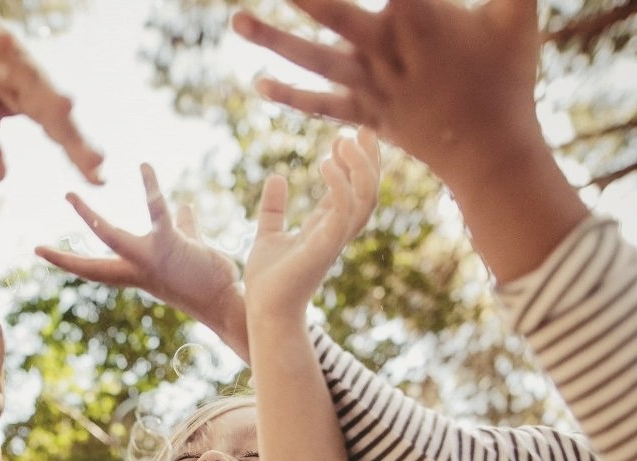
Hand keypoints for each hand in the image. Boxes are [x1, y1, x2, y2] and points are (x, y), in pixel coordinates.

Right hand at [0, 0, 103, 183]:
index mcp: (23, 100)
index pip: (57, 129)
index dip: (78, 152)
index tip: (99, 178)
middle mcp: (19, 72)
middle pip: (49, 101)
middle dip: (71, 128)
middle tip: (94, 155)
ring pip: (24, 66)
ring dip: (43, 85)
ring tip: (64, 106)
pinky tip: (5, 44)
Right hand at [36, 163, 249, 356]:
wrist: (227, 300)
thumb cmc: (209, 278)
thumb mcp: (190, 249)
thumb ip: (183, 227)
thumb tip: (183, 207)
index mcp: (136, 272)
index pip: (95, 269)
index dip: (67, 261)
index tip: (41, 251)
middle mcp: (137, 270)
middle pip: (92, 264)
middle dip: (64, 258)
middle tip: (35, 248)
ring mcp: (150, 259)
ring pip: (111, 237)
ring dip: (87, 218)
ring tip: (69, 196)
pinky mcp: (171, 244)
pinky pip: (156, 211)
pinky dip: (151, 188)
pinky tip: (144, 166)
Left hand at [234, 0, 541, 186]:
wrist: (490, 154)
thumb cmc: (509, 75)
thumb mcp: (518, 12)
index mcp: (420, 16)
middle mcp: (386, 51)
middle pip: (332, 11)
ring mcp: (371, 88)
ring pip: (313, 59)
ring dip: (272, 40)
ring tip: (235, 19)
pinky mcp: (365, 116)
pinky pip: (320, 106)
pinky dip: (289, 96)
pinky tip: (257, 83)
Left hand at [244, 128, 378, 316]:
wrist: (263, 311)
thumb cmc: (267, 282)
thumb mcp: (267, 235)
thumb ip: (273, 208)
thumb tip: (276, 178)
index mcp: (326, 229)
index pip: (353, 191)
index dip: (355, 162)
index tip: (346, 135)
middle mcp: (336, 233)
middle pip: (369, 191)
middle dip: (370, 159)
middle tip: (362, 128)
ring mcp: (334, 240)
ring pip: (366, 198)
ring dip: (360, 167)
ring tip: (343, 140)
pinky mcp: (324, 247)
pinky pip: (344, 210)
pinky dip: (341, 184)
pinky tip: (325, 162)